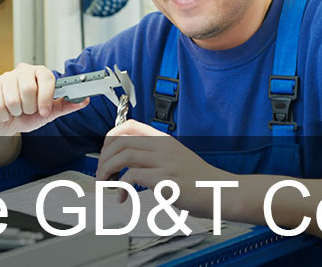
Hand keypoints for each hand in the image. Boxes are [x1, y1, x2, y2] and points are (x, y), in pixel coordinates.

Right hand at [0, 63, 89, 135]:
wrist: (4, 122)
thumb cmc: (27, 114)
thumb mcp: (48, 112)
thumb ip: (65, 105)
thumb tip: (84, 100)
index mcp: (40, 73)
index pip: (47, 77)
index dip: (46, 96)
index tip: (44, 111)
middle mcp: (23, 70)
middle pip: (28, 88)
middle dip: (29, 107)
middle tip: (28, 111)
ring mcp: (5, 76)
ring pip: (13, 98)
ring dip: (16, 112)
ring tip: (17, 111)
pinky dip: (4, 115)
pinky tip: (5, 113)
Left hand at [95, 120, 233, 217]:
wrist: (221, 192)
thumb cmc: (198, 180)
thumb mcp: (176, 159)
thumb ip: (155, 156)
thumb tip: (128, 160)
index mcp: (164, 140)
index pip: (130, 125)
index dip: (110, 137)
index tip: (104, 152)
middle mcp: (164, 147)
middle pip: (121, 141)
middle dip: (104, 158)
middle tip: (101, 173)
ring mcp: (165, 163)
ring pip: (124, 156)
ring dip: (107, 170)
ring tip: (105, 183)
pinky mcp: (166, 181)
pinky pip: (133, 176)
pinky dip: (121, 187)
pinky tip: (123, 197)